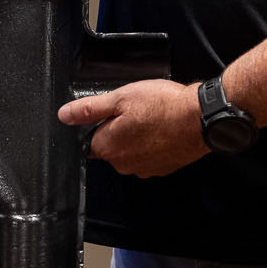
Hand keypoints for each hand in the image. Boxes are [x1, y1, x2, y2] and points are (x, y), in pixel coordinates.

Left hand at [59, 80, 207, 176]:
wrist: (201, 118)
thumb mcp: (121, 98)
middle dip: (121, 130)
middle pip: (112, 146)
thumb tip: (65, 115)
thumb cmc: (163, 106)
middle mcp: (123, 164)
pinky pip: (151, 155)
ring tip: (155, 118)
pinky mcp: (164, 168)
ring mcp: (145, 169)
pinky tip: (165, 128)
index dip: (103, 121)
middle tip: (138, 110)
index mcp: (108, 147)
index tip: (117, 111)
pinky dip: (156, 144)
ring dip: (139, 137)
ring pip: (133, 151)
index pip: (91, 138)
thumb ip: (89, 108)